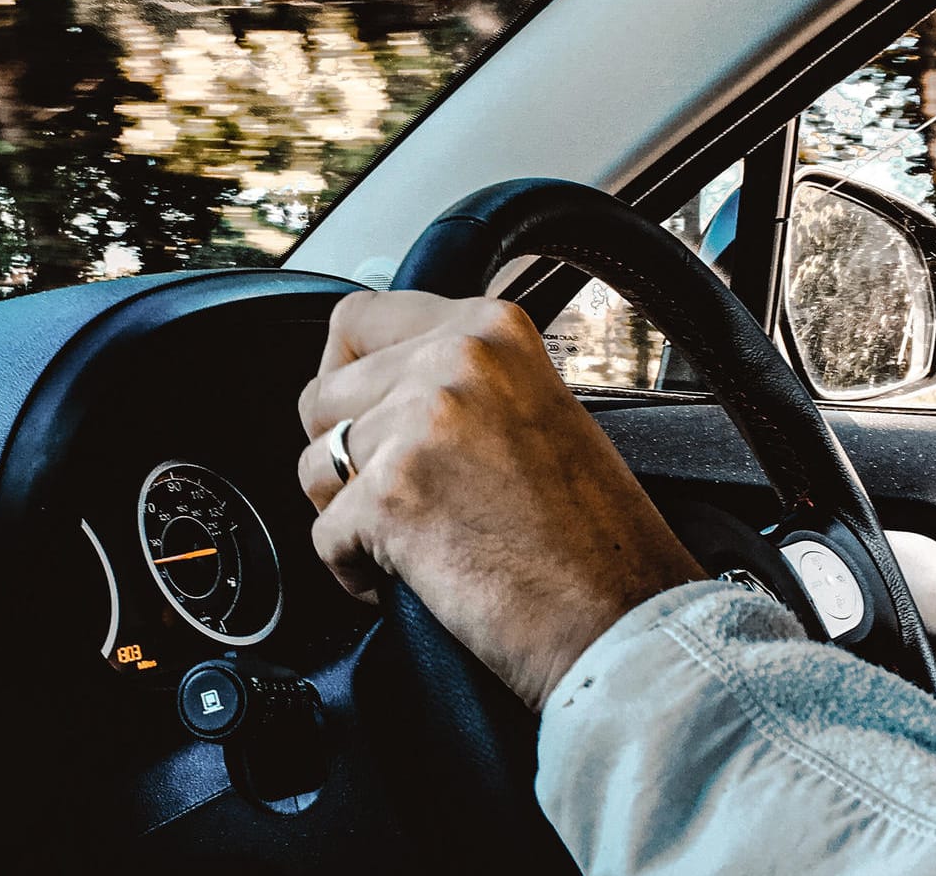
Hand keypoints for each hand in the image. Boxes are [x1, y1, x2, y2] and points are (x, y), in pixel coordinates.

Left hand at [297, 290, 706, 709]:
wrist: (621, 619)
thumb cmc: (593, 537)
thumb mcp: (536, 408)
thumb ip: (458, 380)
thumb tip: (376, 382)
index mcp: (491, 330)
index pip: (358, 317)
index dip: (346, 374)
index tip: (362, 414)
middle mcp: (453, 361)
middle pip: (321, 394)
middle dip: (342, 452)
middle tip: (395, 495)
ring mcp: (418, 425)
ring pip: (315, 464)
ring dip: (345, 512)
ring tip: (411, 539)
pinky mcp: (389, 497)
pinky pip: (323, 535)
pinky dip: (355, 569)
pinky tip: (414, 577)